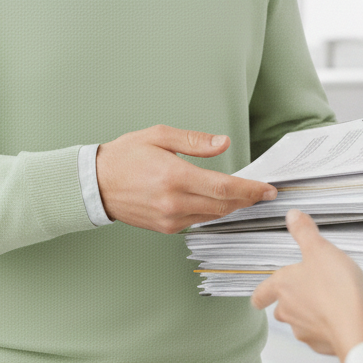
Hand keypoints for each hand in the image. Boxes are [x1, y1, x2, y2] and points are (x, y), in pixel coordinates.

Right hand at [96, 124, 277, 233]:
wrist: (96, 184)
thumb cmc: (124, 156)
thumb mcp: (158, 135)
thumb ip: (194, 141)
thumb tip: (222, 142)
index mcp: (174, 176)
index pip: (224, 188)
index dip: (250, 189)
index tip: (267, 188)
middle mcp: (173, 201)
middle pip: (224, 206)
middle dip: (248, 199)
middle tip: (263, 192)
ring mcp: (169, 218)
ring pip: (213, 216)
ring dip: (232, 207)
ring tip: (246, 195)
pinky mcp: (165, 227)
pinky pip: (198, 220)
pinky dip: (212, 211)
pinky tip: (218, 202)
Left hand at [251, 209, 362, 362]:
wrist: (355, 326)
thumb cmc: (336, 288)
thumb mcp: (320, 249)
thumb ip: (304, 232)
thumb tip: (292, 216)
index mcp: (282, 287)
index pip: (260, 294)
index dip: (260, 294)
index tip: (259, 297)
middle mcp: (288, 311)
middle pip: (282, 308)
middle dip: (292, 300)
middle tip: (309, 289)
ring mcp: (304, 331)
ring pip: (300, 322)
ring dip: (310, 314)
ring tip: (329, 301)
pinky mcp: (321, 346)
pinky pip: (320, 335)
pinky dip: (327, 327)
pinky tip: (341, 317)